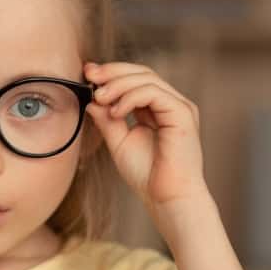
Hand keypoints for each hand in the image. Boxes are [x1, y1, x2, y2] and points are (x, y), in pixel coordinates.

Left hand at [84, 61, 207, 209]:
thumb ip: (107, 120)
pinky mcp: (183, 113)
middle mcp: (171, 104)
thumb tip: (91, 100)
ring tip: (99, 97)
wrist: (166, 198)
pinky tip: (116, 111)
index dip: (112, 73)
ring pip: (147, 78)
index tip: (87, 73)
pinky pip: (153, 93)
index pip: (136, 79)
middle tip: (90, 74)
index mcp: (158, 109)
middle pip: (142, 72)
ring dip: (118, 84)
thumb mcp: (119, 142)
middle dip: (113, 71)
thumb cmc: (147, 176)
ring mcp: (179, 107)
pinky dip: (131, 97)